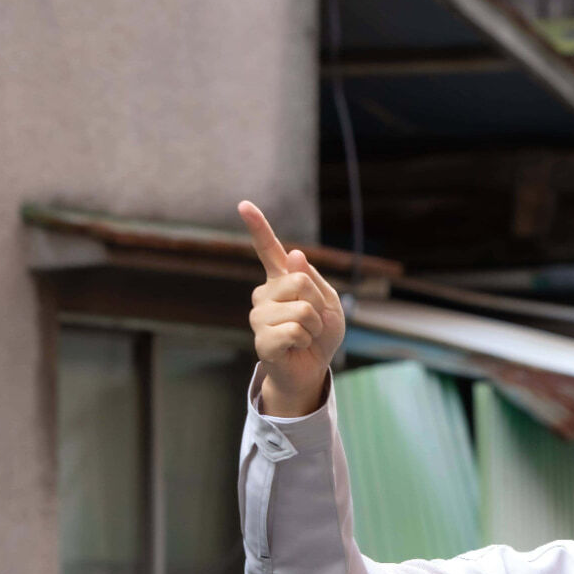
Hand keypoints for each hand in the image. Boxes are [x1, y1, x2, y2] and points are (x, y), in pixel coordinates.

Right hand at [240, 200, 345, 417]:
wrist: (312, 369)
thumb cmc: (320, 335)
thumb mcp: (329, 302)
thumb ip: (314, 279)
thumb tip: (294, 253)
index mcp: (281, 279)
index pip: (268, 248)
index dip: (257, 226)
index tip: (244, 204)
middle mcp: (265, 293)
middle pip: (299, 281)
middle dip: (318, 303)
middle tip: (314, 322)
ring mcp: (259, 316)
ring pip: (301, 309)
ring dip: (314, 327)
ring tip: (305, 337)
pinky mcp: (261, 339)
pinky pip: (295, 331)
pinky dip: (305, 341)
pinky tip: (296, 347)